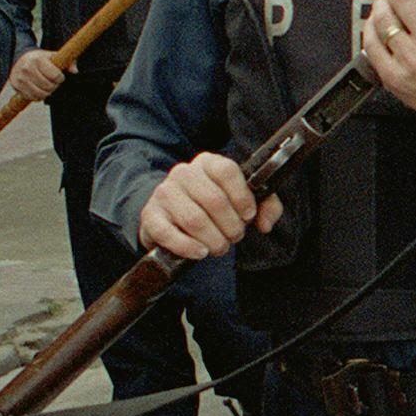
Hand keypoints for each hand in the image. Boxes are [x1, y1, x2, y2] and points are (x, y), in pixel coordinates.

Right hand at [8, 48, 69, 100]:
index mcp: (38, 60)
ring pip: (40, 94)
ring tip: (48, 86)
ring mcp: (20, 78)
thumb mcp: (54, 56)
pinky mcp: (16, 86)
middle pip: (48, 86)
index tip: (60, 77)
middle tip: (54, 82)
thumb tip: (75, 71)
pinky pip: (31, 97)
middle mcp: (27, 69)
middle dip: (55, 86)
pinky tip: (39, 89)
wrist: (20, 59)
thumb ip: (68, 62)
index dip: (60, 78)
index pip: (55, 75)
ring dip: (47, 92)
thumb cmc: (40, 59)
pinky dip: (38, 96)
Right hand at [137, 151, 282, 259]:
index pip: (227, 171)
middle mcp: (183, 173)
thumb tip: (266, 224)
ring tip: (220, 247)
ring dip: (213, 239)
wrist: (171, 216)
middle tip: (235, 237)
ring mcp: (164, 193)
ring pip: (194, 219)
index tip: (248, 215)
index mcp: (208, 163)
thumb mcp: (242, 200)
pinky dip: (188, 247)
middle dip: (231, 225)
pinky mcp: (150, 216)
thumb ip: (265, 206)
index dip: (242, 197)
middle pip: (213, 200)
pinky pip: (168, 234)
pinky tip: (200, 252)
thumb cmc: (213, 207)